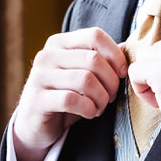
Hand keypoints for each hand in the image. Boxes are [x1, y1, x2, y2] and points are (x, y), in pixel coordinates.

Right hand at [13, 27, 127, 160]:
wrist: (35, 125)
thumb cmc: (64, 97)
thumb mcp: (82, 74)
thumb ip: (100, 59)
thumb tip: (126, 48)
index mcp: (59, 43)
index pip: (94, 35)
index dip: (115, 54)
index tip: (122, 73)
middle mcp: (47, 55)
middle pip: (93, 59)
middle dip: (111, 81)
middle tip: (111, 96)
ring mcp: (39, 76)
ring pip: (85, 80)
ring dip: (101, 98)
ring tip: (100, 106)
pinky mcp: (37, 99)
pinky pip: (72, 99)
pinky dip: (88, 109)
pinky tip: (89, 113)